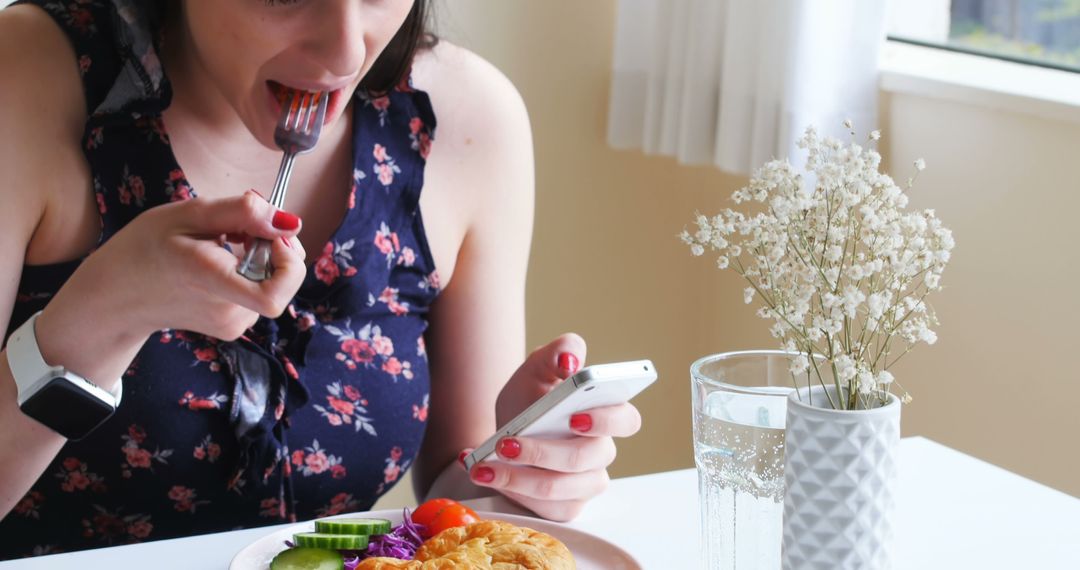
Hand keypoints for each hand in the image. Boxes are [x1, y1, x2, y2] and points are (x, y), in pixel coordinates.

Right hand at [43, 190, 307, 344]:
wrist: (117, 295)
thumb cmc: (145, 249)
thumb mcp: (189, 214)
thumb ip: (243, 213)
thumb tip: (291, 221)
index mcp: (211, 280)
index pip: (275, 295)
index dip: (288, 263)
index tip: (272, 236)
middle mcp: (226, 311)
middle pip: (284, 284)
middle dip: (278, 250)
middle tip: (244, 230)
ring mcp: (231, 324)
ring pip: (274, 285)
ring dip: (262, 260)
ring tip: (223, 245)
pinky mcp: (232, 327)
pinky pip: (260, 293)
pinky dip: (252, 274)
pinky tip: (222, 262)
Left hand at [463, 334, 642, 521]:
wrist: (507, 432)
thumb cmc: (531, 398)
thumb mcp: (539, 367)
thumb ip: (559, 352)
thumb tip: (570, 361)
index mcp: (605, 413)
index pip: (627, 420)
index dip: (607, 420)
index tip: (574, 417)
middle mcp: (601, 450)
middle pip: (585, 457)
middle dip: (542, 452)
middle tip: (508, 443)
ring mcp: (586, 482)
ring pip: (559, 488)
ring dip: (517, 477)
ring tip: (485, 464)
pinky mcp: (566, 506)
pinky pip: (545, 508)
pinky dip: (510, 491)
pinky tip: (486, 473)